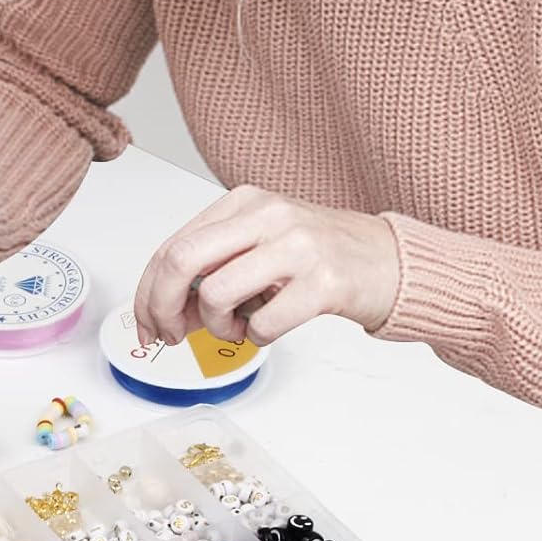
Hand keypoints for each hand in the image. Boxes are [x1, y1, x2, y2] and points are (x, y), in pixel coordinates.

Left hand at [134, 184, 400, 347]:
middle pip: (182, 261)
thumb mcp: (259, 247)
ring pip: (216, 293)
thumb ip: (212, 268)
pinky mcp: (325, 283)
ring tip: (237, 327)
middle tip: (172, 335)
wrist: (393, 262)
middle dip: (163, 306)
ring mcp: (297, 246)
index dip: (149, 291)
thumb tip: (164, 309)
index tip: (148, 322)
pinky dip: (256, 337)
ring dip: (217, 326)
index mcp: (244, 203)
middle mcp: (267, 216)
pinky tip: (269, 328)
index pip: (173, 245)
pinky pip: (264, 323)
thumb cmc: (320, 257)